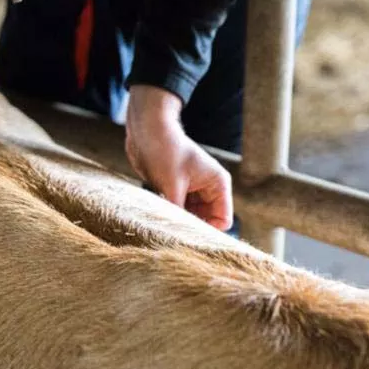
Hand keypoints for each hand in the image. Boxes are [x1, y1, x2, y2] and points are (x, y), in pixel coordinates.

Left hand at [125, 85, 232, 230]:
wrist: (146, 132)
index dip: (208, 231)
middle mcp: (208, 188)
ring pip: (190, 217)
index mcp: (218, 183)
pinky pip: (176, 211)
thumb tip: (178, 234)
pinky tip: (158, 215)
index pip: (223, 219)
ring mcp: (192, 190)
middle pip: (206, 220)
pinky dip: (169, 215)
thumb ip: (178, 212)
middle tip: (172, 233)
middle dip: (191, 227)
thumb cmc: (165, 150)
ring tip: (163, 221)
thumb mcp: (172, 185)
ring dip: (178, 221)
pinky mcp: (176, 191)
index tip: (188, 236)